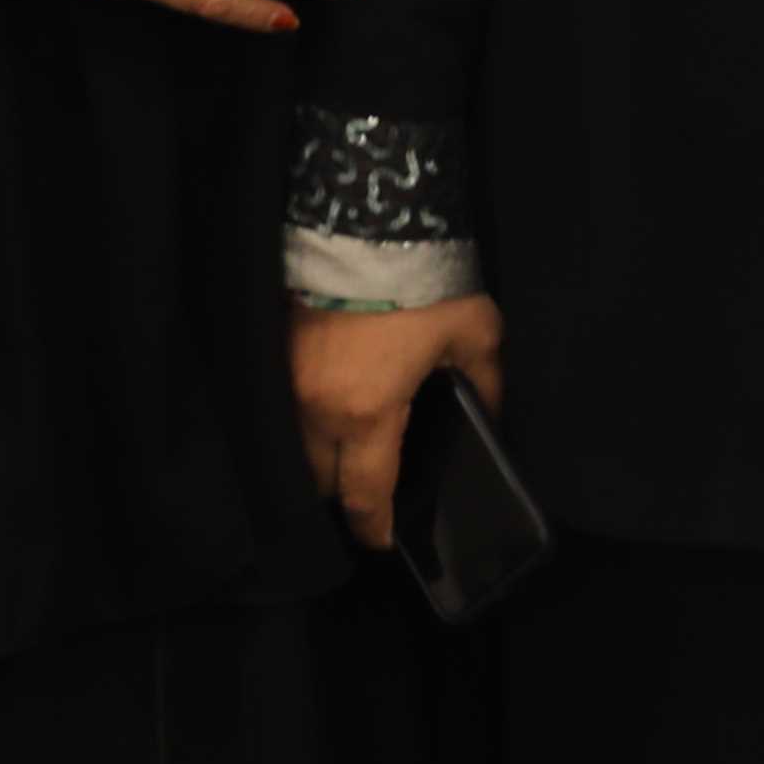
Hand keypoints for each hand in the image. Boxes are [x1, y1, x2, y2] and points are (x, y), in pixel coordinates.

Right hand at [289, 295, 498, 548]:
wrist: (367, 222)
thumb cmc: (425, 283)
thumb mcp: (475, 333)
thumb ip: (484, 382)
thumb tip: (491, 415)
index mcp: (367, 414)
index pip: (364, 494)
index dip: (374, 526)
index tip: (382, 541)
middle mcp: (317, 410)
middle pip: (318, 481)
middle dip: (340, 496)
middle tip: (364, 494)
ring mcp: (285, 382)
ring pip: (292, 448)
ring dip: (314, 461)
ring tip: (341, 458)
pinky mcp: (272, 352)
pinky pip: (279, 410)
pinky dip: (297, 423)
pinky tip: (319, 414)